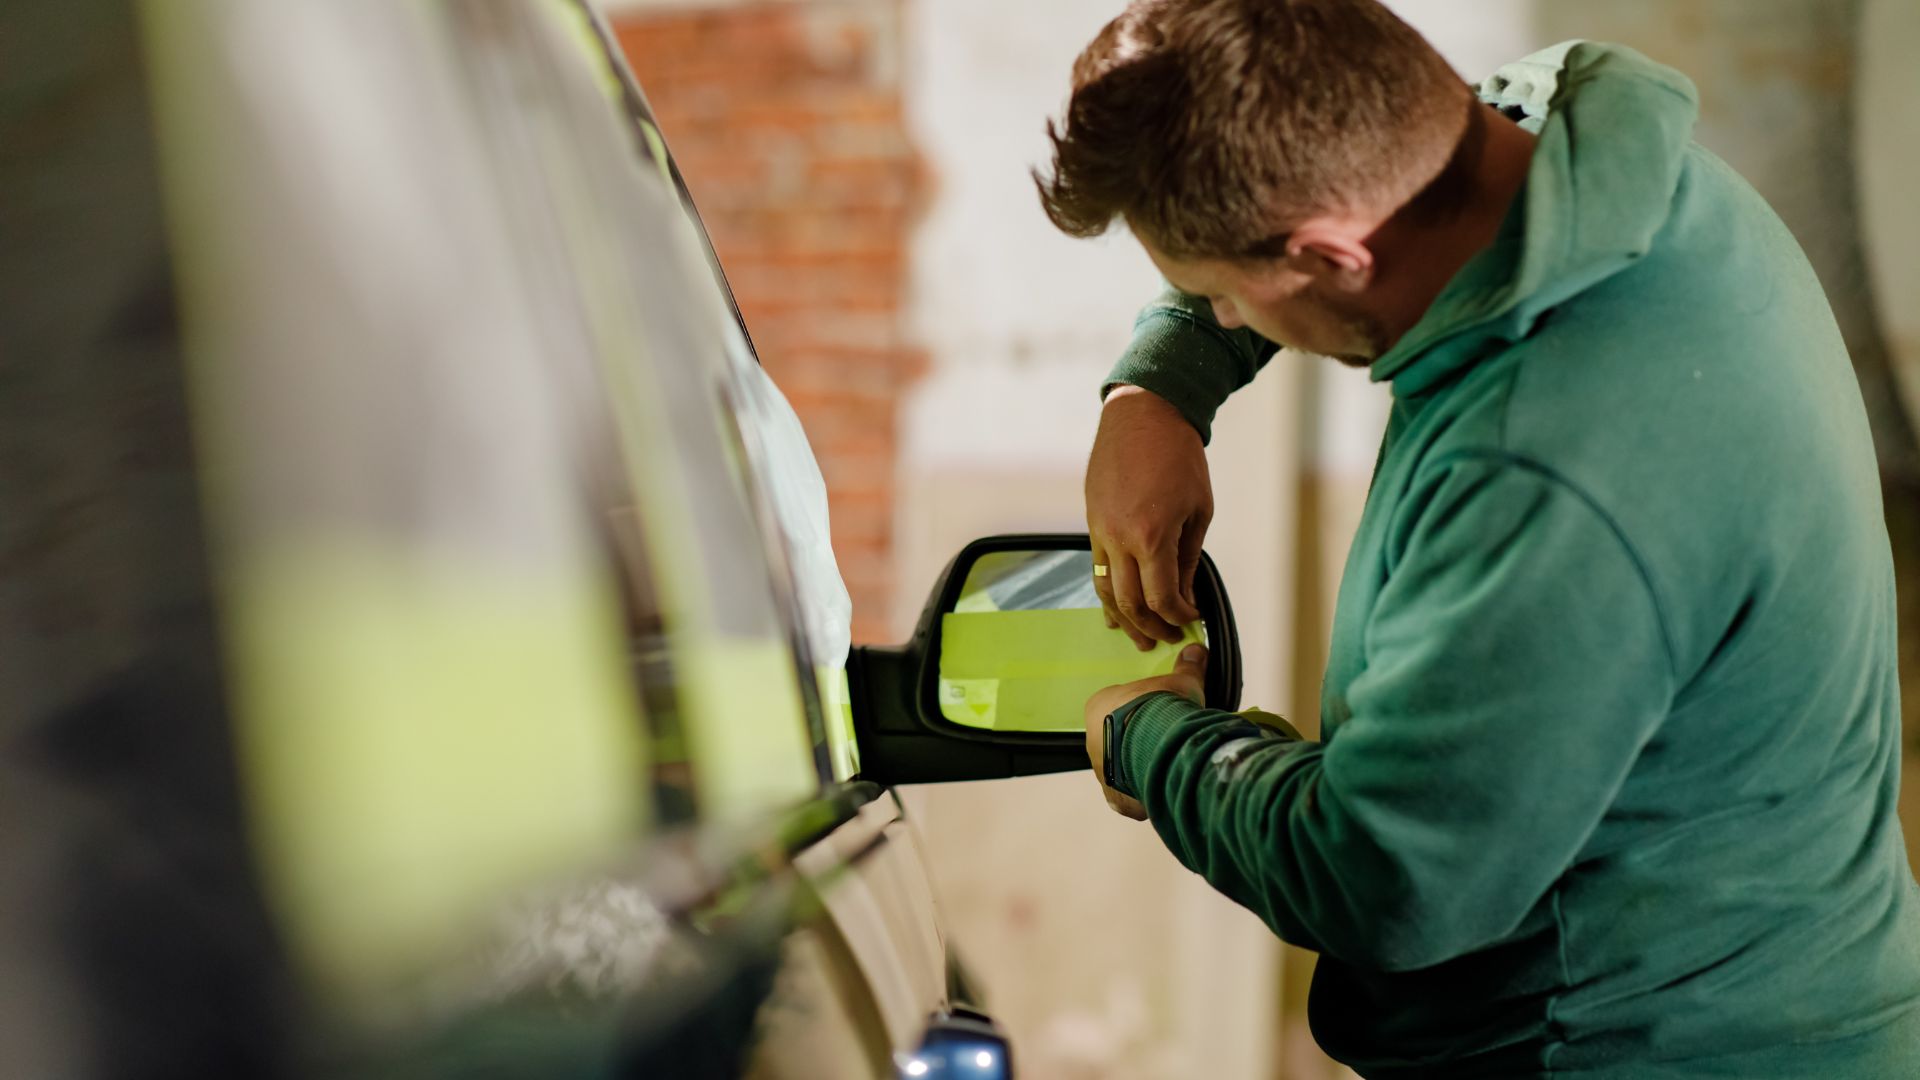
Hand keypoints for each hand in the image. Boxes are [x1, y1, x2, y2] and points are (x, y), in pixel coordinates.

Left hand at [1085, 643, 1207, 819]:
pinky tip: (1164, 790)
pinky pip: (1130, 797)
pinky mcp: (1116, 796)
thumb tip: (1196, 649)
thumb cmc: (1160, 706)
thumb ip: (1187, 669)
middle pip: (1119, 741)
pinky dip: (1146, 796)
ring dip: (1143, 769)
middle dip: (1141, 742)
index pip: (1118, 709)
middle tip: (1168, 742)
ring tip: (1170, 767)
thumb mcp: (1179, 683)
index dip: (1142, 712)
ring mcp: (1102, 771)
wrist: (1157, 741)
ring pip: (1123, 770)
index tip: (1162, 715)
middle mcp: (1093, 741)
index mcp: (1099, 707)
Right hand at [1087, 386, 1210, 649]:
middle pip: (1130, 603)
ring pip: (1106, 591)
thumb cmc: (1178, 457)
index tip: (1191, 619)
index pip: (1161, 598)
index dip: (1178, 616)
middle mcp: (1120, 539)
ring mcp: (1100, 531)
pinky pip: (1097, 568)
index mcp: (1153, 536)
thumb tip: (1184, 594)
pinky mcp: (1092, 522)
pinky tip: (1117, 609)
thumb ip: (1187, 557)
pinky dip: (1108, 593)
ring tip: (1140, 636)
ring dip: (1124, 619)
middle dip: (1151, 627)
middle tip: (1168, 639)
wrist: (1142, 416)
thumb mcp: (1198, 510)